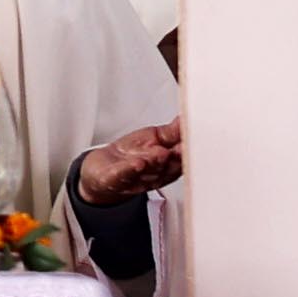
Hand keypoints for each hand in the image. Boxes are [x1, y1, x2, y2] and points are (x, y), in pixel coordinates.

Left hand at [71, 121, 185, 206]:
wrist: (102, 171)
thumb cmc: (131, 154)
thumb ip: (173, 131)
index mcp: (166, 164)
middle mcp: (153, 174)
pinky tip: (136, 163)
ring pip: (147, 171)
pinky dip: (129, 170)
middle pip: (166, 166)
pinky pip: (123, 175)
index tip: (195, 141)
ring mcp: (135, 178)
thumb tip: (188, 118)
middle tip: (181, 148)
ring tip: (160, 154)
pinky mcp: (115, 179)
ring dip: (154, 163)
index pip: (181, 158)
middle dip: (174, 158)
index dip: (188, 150)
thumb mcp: (155, 138)